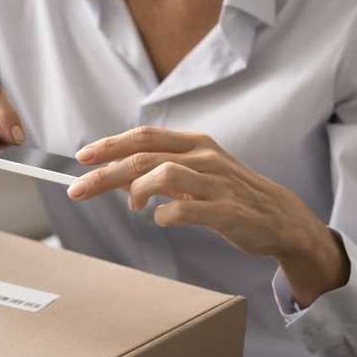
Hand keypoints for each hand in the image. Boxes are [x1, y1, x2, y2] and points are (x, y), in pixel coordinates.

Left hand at [67, 127, 348, 306]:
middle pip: (143, 157)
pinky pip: (187, 209)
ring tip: (133, 207)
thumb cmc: (231, 196)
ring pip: (163, 176)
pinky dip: (166, 215)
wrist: (280, 219)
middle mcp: (204, 157)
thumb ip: (160, 173)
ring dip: (136, 192)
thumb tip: (117, 180)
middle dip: (104, 174)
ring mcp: (216, 183)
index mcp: (195, 144)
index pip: (144, 137)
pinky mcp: (227, 211)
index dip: (110, 145)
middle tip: (76, 190)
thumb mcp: (195, 176)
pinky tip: (161, 219)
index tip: (82, 158)